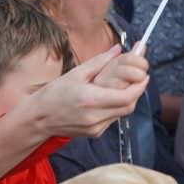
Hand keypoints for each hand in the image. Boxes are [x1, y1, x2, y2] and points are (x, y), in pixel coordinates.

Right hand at [29, 46, 147, 138]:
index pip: (126, 97)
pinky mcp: (95, 133)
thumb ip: (99, 62)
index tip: (144, 76)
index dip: (139, 87)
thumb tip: (117, 50)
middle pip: (129, 107)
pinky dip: (115, 108)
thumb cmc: (54, 94)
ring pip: (122, 114)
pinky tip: (107, 99)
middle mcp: (95, 116)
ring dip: (126, 100)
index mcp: (90, 99)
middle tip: (138, 80)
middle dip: (136, 92)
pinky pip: (113, 119)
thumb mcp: (75, 73)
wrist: (38, 118)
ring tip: (122, 87)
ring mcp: (96, 128)